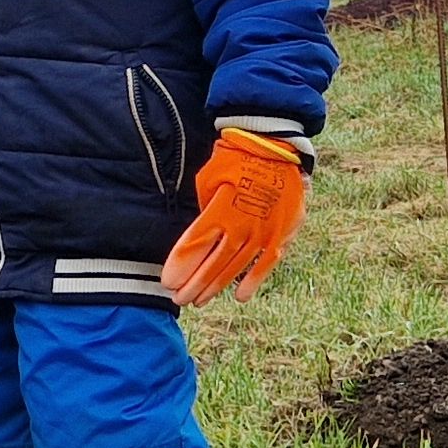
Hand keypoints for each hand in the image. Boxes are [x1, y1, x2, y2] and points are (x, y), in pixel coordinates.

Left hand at [161, 129, 309, 305]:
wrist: (275, 146)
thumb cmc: (234, 158)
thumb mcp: (208, 178)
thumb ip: (203, 210)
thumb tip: (196, 235)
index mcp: (219, 210)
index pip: (195, 245)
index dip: (180, 267)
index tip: (167, 282)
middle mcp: (241, 225)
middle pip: (212, 263)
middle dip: (193, 284)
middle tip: (178, 299)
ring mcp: (262, 232)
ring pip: (235, 268)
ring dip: (215, 286)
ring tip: (198, 301)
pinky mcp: (280, 233)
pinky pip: (266, 263)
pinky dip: (253, 281)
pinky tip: (240, 296)